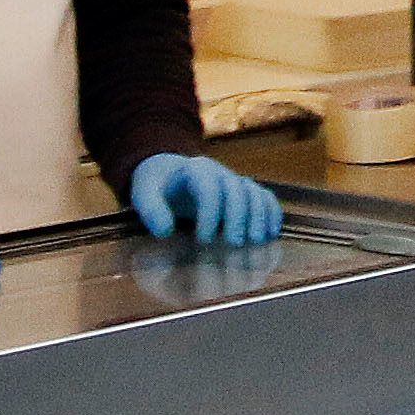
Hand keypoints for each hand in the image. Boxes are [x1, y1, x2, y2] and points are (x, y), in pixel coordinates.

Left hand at [130, 151, 284, 249]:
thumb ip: (150, 210)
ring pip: (254, 193)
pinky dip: (271, 213)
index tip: (203, 239)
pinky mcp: (244, 191)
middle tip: (233, 244)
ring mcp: (234, 181)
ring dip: (258, 217)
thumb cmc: (157, 186)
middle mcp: (218, 173)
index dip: (210, 214)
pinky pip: (264, 197)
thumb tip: (164, 230)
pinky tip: (271, 233)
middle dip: (238, 217)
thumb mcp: (143, 193)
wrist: (168, 172)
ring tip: (255, 241)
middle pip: (237, 190)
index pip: (209, 188)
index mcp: (194, 171)